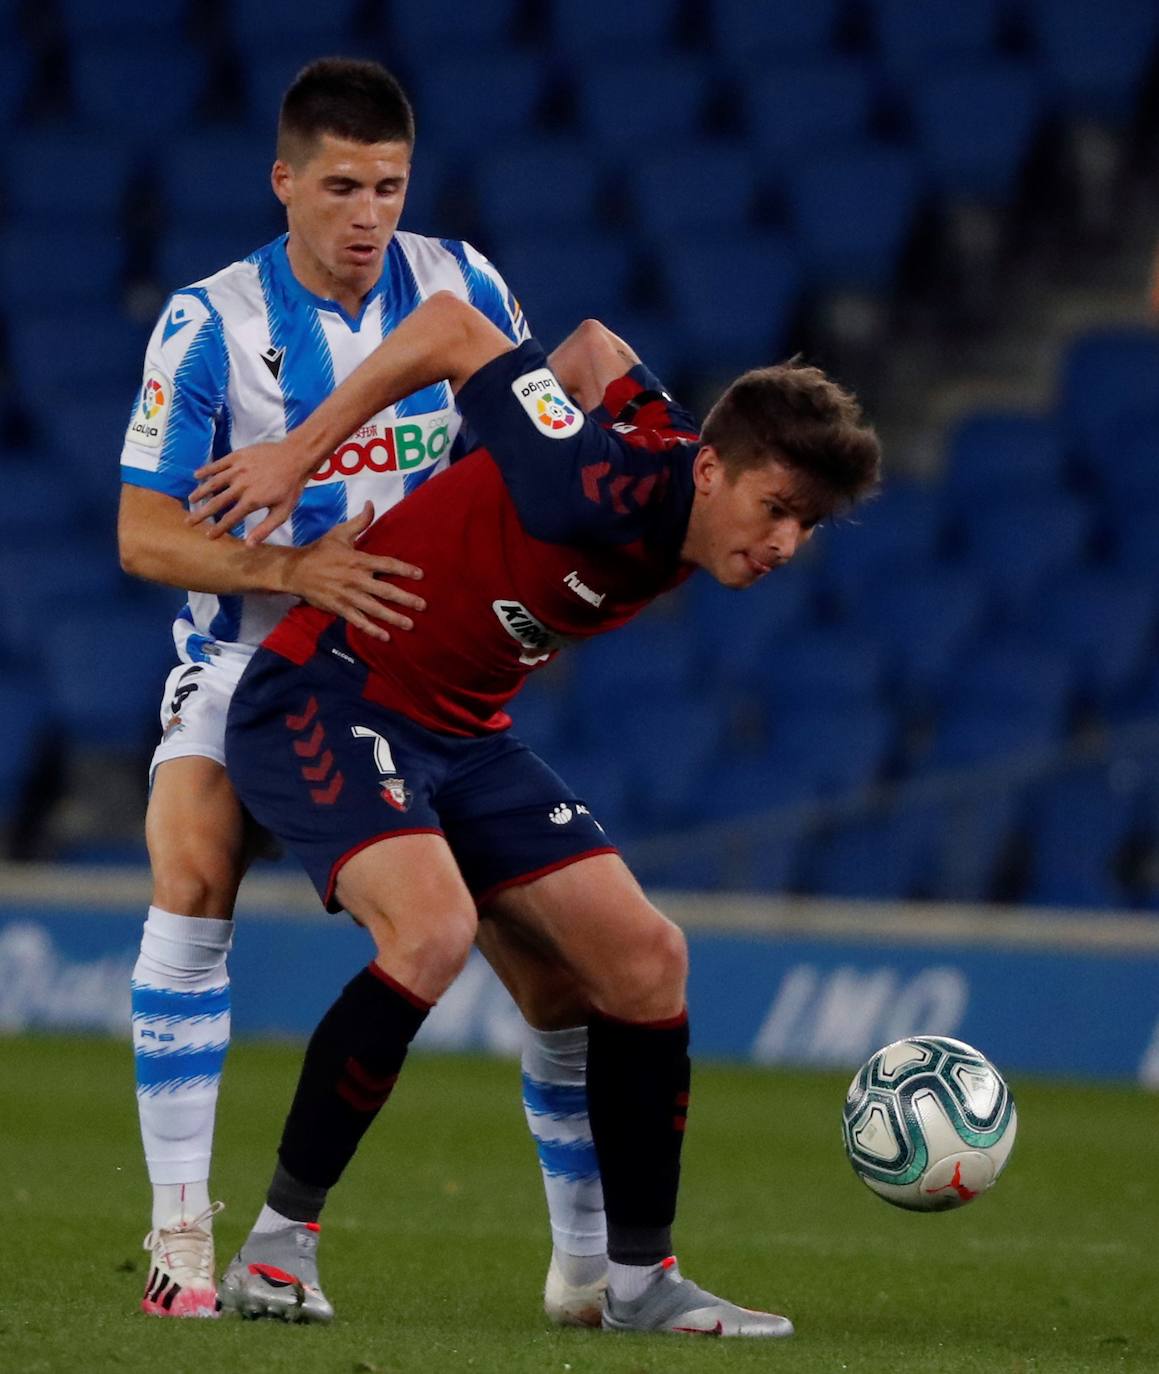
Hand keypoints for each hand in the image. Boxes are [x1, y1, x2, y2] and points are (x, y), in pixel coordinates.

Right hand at [187, 439, 314, 544]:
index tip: (208, 536)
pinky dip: (206, 470)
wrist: (295, 457)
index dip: (218, 529)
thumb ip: (264, 529)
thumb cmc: (291, 487)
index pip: (230, 518)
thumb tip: (249, 546)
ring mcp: (238, 469)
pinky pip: (218, 464)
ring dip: (200, 492)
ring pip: (213, 483)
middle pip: (216, 502)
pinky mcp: (237, 456)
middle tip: (188, 522)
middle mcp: (241, 486)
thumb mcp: (282, 512)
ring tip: (191, 500)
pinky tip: (196, 476)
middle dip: (201, 513)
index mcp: (252, 501)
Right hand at [282, 503, 424, 642]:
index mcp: (358, 560)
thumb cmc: (320, 551)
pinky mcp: (339, 608)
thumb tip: (371, 504)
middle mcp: (356, 579)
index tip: (420, 575)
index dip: (405, 569)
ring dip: (393, 617)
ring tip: (409, 624)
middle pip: (386, 590)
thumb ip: (360, 522)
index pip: (387, 564)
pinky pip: (358, 621)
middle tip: (423, 606)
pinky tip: (385, 637)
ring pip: (375, 609)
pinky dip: (372, 630)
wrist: (295, 570)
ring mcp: (348, 596)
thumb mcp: (339, 533)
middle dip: (406, 599)